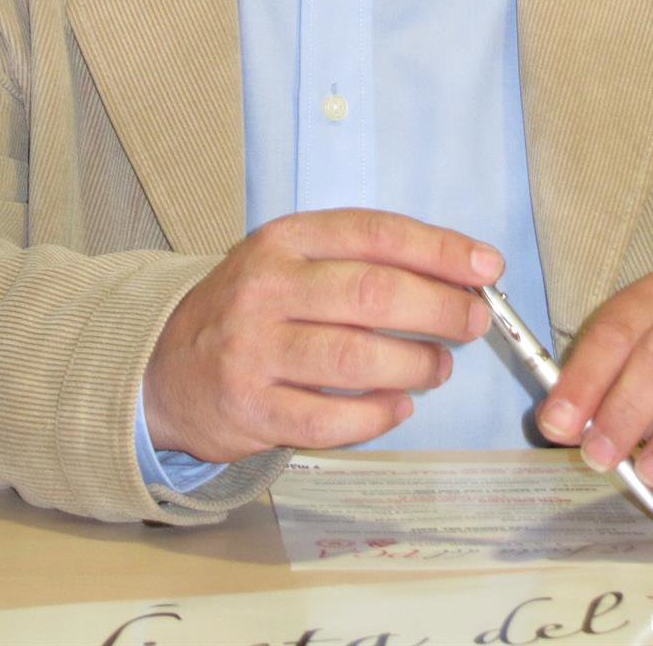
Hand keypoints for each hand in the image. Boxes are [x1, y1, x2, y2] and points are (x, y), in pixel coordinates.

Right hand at [142, 208, 501, 461]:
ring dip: (415, 365)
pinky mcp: (249, 410)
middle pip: (372, 294)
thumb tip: (460, 273)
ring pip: (356, 359)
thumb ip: (364, 260)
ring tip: (438, 367)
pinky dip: (377, 416)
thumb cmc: (254, 307)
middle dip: (439, 309)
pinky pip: (329, 420)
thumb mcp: (295, 260)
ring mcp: (254, 351)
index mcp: (285, 240)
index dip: (439, 250)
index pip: (375, 233)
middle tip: (472, 321)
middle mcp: (266, 288)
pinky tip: (399, 406)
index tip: (487, 267)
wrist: (165, 365)